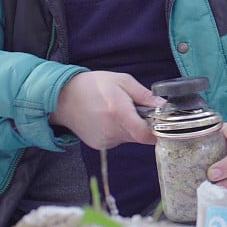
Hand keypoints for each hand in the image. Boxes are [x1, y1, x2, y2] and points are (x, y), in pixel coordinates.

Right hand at [49, 71, 164, 148]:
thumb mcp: (123, 81)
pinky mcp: (100, 145)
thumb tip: (164, 106)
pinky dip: (120, 131)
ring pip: (131, 139)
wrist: (63, 98)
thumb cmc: (94, 85)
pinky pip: (119, 140)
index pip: (146, 134)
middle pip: (141, 137)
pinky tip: (109, 119)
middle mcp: (112, 131)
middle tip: (138, 109)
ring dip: (132, 128)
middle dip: (145, 125)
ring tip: (119, 111)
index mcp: (119, 112)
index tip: (160, 120)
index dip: (158, 130)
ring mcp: (105, 141)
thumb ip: (145, 95)